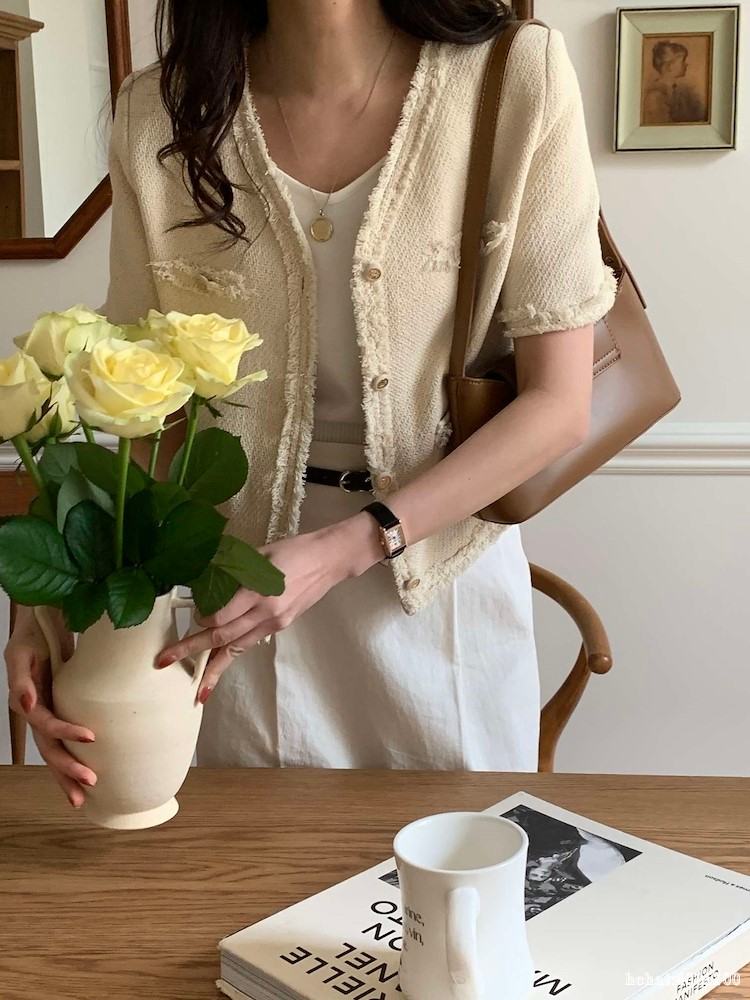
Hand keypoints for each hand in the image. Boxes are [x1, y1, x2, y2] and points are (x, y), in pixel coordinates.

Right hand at [5, 608, 96, 807]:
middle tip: (90, 783)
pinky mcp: (57, 708)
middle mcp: (33, 711)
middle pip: (48, 747)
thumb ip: (21, 681)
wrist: (40, 620)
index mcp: (24, 700)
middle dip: (67, 768)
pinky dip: (72, 757)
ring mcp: (45, 712)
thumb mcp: (21, 653)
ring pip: (54, 750)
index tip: (91, 737)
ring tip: (85, 795)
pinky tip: (85, 773)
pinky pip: (63, 739)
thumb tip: (25, 707)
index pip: (45, 725)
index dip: (65, 733)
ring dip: (67, 772)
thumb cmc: (31, 634)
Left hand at [156, 516, 377, 701]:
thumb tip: (203, 582)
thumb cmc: (293, 550)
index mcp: (259, 592)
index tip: (193, 613)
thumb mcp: (259, 555)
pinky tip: (220, 665)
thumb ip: (233, 571)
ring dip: (214, 668)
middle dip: (192, 650)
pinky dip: (233, 654)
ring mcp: (275, 623)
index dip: (201, 620)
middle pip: (223, 638)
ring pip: (237, 650)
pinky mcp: (281, 626)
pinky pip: (250, 643)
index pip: (221, 617)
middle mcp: (266, 613)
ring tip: (197, 689)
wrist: (329, 560)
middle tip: (164, 660)